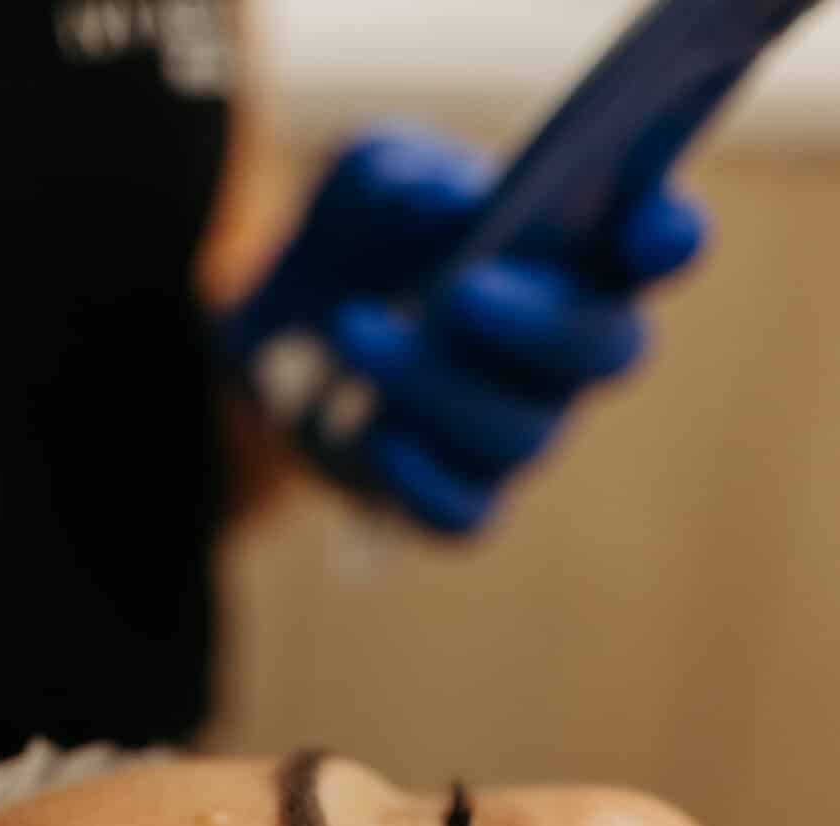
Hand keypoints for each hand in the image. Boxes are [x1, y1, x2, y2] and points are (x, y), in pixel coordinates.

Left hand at [214, 125, 705, 533]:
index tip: (655, 230)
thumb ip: (401, 177)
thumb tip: (450, 201)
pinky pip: (468, 516)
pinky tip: (378, 434)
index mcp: (578, 248)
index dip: (671, 238)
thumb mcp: (364, 184)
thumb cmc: (364, 241)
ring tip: (355, 330)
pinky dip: (423, 481)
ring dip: (433, 383)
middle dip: (543, 326)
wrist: (288, 335)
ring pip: (519, 431)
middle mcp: (568, 348)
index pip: (660, 240)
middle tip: (464, 292)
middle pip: (611, 352)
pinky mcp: (465, 493)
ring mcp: (522, 427)